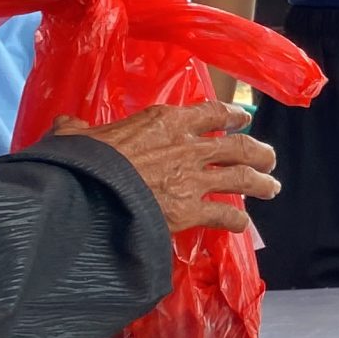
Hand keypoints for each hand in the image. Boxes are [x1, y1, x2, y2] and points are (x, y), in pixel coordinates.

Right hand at [53, 102, 277, 234]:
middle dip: (258, 152)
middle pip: (238, 146)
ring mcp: (193, 179)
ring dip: (260, 183)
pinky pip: (224, 215)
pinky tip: (242, 225)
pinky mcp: (190, 211)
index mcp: (165, 121)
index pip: (210, 112)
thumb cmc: (79, 161)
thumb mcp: (75, 136)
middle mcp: (188, 147)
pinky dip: (237, 221)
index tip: (244, 118)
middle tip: (268, 158)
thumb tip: (66, 123)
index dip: (231, 115)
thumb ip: (78, 129)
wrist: (84, 196)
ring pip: (241, 178)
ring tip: (271, 188)